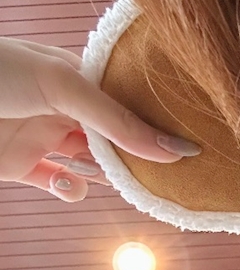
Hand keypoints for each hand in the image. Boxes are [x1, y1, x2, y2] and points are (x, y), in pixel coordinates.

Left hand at [0, 37, 199, 201]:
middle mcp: (65, 108)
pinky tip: (69, 184)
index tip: (185, 143)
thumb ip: (118, 120)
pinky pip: (60, 184)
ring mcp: (44, 137)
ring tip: (126, 182)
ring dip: (110, 177)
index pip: (128, 103)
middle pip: (116, 138)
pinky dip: (71, 191)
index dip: (155, 123)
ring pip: (94, 164)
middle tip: (163, 172)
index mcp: (77, 78)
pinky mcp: (23, 167)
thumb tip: (174, 150)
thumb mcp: (62, 85)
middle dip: (138, 156)